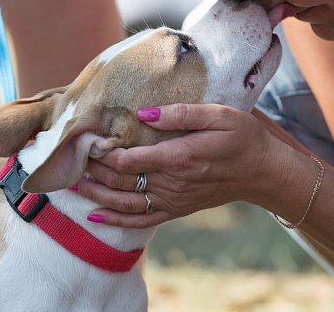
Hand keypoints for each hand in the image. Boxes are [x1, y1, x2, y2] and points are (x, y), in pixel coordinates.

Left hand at [76, 103, 282, 227]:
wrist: (263, 172)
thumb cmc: (242, 138)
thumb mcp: (220, 115)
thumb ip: (182, 113)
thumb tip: (144, 113)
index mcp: (179, 157)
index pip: (129, 159)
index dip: (103, 151)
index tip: (85, 138)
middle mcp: (172, 183)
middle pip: (122, 180)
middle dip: (93, 170)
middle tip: (70, 157)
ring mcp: (173, 200)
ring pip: (125, 202)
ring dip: (96, 194)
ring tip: (72, 183)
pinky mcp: (176, 209)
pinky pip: (141, 220)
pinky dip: (116, 220)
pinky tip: (95, 214)